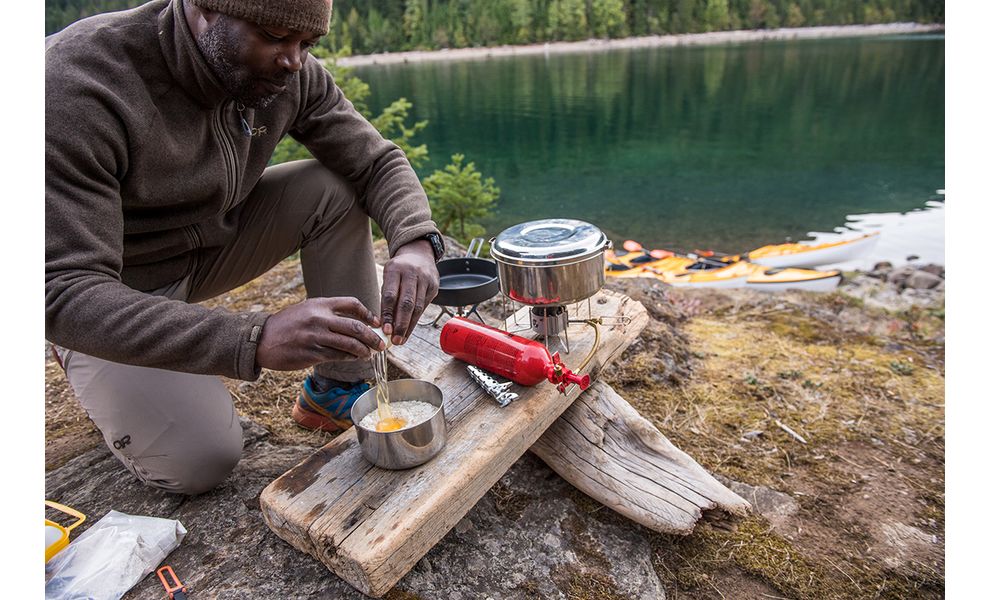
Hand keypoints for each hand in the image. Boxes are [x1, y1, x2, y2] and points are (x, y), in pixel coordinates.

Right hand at [255, 297, 384, 370]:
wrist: (262, 339)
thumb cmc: (287, 325)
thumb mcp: (307, 309)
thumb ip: (328, 313)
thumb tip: (355, 323)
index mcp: (320, 304)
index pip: (352, 304)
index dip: (368, 314)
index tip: (376, 323)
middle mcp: (319, 318)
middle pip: (355, 327)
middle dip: (372, 337)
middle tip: (380, 345)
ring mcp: (316, 336)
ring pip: (349, 344)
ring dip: (363, 351)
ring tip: (368, 354)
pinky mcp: (312, 353)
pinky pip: (337, 356)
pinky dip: (349, 358)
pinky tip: (353, 359)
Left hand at [380, 239, 439, 344]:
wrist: (419, 255)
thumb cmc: (399, 271)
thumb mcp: (389, 278)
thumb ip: (387, 298)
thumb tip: (384, 324)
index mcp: (395, 269)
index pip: (391, 295)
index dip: (388, 314)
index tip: (384, 330)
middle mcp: (412, 273)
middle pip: (407, 303)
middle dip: (401, 324)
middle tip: (395, 340)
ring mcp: (425, 279)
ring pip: (417, 307)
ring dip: (409, 326)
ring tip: (401, 339)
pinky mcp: (434, 286)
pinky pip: (424, 306)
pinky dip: (415, 320)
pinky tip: (408, 330)